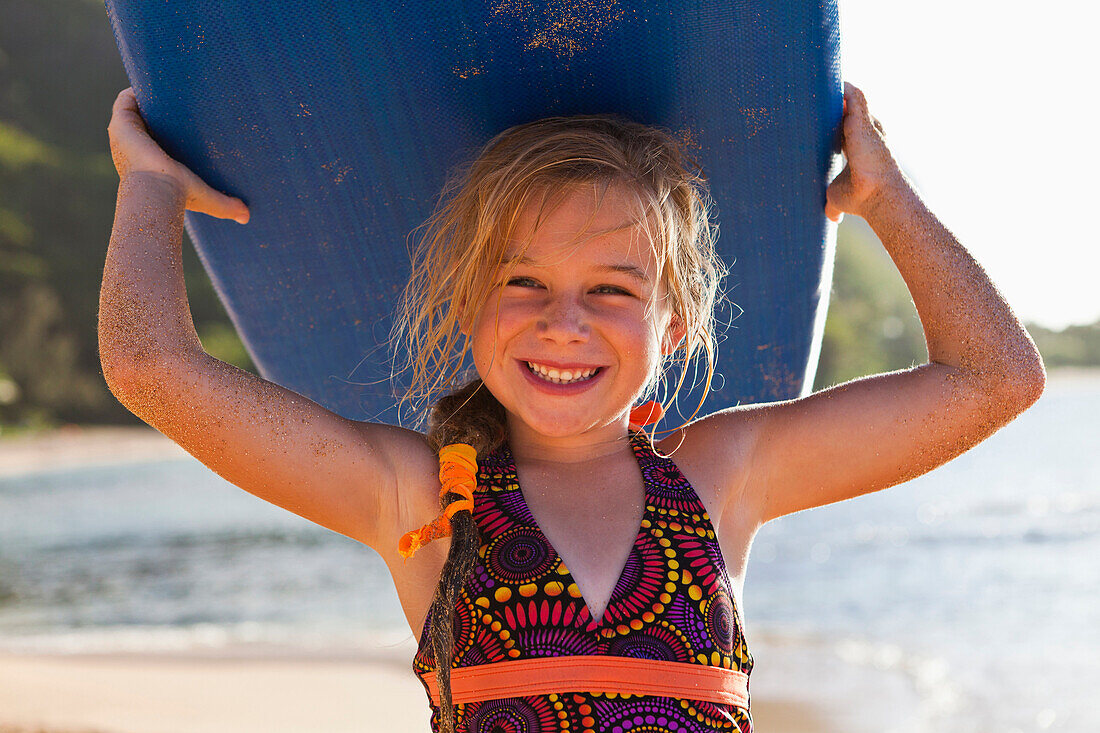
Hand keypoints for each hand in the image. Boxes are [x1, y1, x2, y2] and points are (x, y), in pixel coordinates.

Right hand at [107, 87, 249, 223]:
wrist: (158, 191)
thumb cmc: (180, 197)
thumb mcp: (207, 200)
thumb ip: (226, 206)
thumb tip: (247, 216)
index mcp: (149, 163)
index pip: (157, 141)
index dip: (169, 129)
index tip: (188, 118)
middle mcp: (134, 149)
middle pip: (146, 123)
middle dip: (160, 110)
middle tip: (182, 97)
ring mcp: (126, 136)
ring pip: (134, 110)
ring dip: (147, 98)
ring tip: (169, 84)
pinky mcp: (121, 123)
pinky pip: (124, 101)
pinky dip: (136, 91)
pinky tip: (153, 81)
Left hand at [825, 82, 905, 222]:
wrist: (877, 195)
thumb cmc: (861, 198)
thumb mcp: (838, 196)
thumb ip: (833, 203)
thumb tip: (832, 217)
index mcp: (859, 145)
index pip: (845, 125)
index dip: (835, 117)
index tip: (819, 112)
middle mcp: (865, 132)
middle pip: (849, 108)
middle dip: (835, 99)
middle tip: (815, 88)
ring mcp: (866, 125)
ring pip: (851, 99)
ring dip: (837, 90)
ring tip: (819, 76)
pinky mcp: (863, 122)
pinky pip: (855, 96)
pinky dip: (845, 87)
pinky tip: (832, 77)